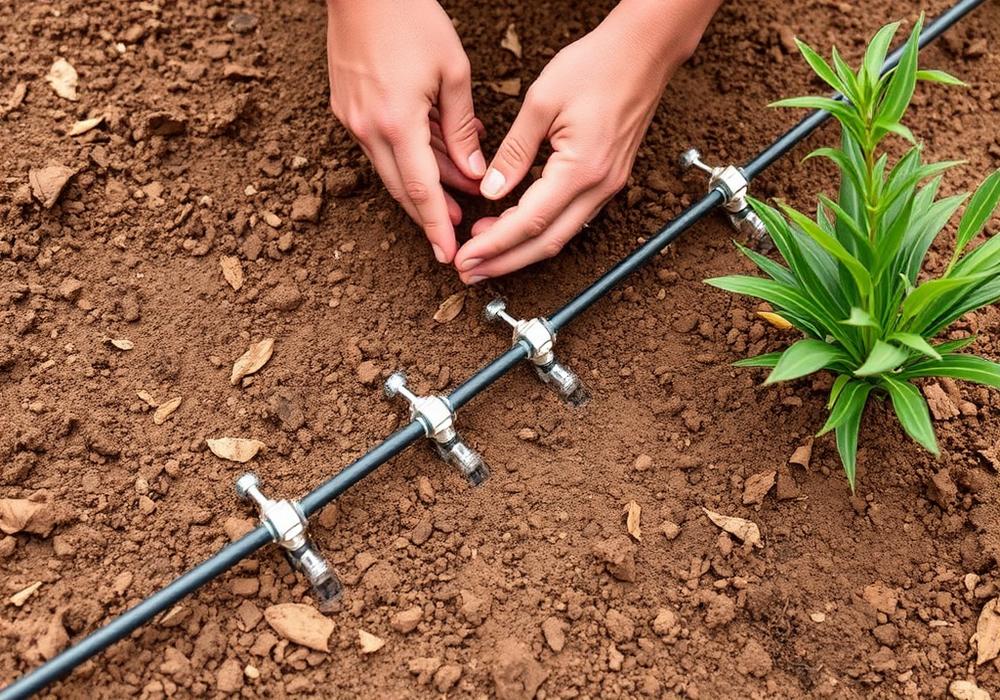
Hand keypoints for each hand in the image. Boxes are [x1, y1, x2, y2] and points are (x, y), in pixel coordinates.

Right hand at [326, 0, 485, 262]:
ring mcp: (352, 119)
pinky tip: (433, 153)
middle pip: (401, 188)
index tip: (447, 256)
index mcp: (396, 123)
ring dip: (422, 182)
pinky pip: (380, 144)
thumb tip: (473, 173)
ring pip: (391, 167)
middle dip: (430, 212)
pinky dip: (407, 155)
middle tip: (457, 229)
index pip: (420, 191)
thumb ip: (462, 129)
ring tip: (453, 193)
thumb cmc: (411, 19)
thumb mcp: (452, 73)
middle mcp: (367, 128)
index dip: (435, 227)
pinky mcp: (346, 107)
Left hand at [454, 0, 717, 282]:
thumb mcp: (541, 102)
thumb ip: (514, 152)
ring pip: (560, 235)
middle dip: (505, 262)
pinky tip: (514, 227)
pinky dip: (540, 230)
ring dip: (521, 250)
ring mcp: (609, 186)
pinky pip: (572, 218)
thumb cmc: (596, 65)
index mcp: (581, 168)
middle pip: (547, 242)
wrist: (645, 51)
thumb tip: (490, 191)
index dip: (495, 245)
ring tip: (484, 254)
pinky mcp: (609, 180)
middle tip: (470, 272)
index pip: (530, 221)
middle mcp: (599, 186)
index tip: (467, 257)